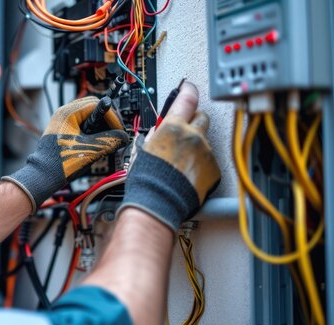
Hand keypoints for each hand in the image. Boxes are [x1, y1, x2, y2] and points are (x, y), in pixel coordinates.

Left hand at [3, 96, 128, 212]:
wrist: (42, 175)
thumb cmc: (60, 164)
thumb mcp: (90, 151)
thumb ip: (109, 141)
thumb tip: (123, 137)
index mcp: (68, 113)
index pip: (97, 104)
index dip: (112, 117)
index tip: (119, 129)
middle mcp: (64, 114)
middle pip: (92, 107)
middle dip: (106, 119)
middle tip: (116, 132)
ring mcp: (62, 122)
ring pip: (87, 115)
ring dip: (99, 125)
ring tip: (106, 139)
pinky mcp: (62, 130)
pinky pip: (80, 124)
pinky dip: (91, 130)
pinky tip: (95, 142)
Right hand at [118, 82, 220, 231]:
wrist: (159, 202)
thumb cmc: (147, 179)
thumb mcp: (144, 149)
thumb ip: (157, 134)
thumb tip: (161, 129)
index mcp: (173, 127)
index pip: (186, 98)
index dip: (188, 90)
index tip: (188, 88)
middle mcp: (193, 136)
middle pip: (201, 117)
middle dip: (194, 121)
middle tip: (184, 131)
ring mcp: (206, 152)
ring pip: (205, 141)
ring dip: (196, 146)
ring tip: (182, 163)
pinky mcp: (213, 169)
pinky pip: (210, 160)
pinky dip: (202, 164)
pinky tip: (189, 174)